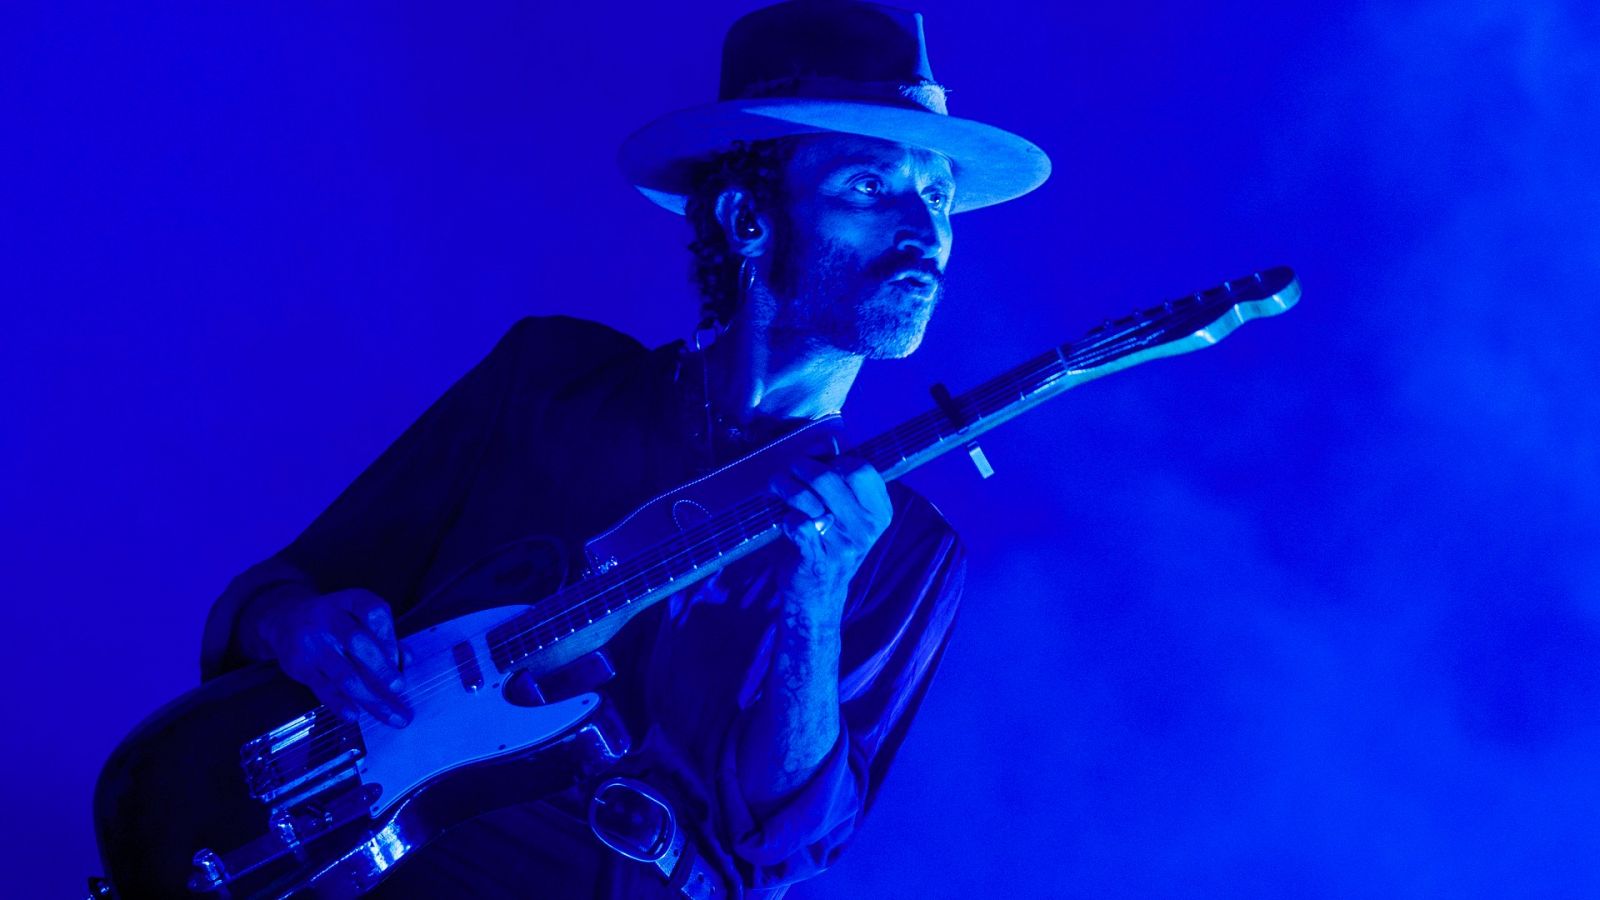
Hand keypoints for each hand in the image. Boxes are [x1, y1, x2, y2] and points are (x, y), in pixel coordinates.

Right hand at [254, 587, 413, 727]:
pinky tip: (354, 715)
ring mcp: (312, 644)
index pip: (374, 612)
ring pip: (343, 673)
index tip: (402, 661)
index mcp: (350, 601)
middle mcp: (329, 619)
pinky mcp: (300, 666)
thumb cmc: (336, 621)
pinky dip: (339, 703)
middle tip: (399, 688)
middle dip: (381, 668)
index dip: (390, 637)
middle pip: (357, 641)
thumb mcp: (359, 615)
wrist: (285, 619)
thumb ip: (385, 635)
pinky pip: (322, 687)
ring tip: (390, 714)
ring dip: (369, 696)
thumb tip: (407, 661)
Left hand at [768, 455, 893, 614]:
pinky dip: (785, 518)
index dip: (832, 459)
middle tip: (788, 472)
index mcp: (879, 511)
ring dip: (785, 487)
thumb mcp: (845, 510)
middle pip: (829, 477)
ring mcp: (843, 545)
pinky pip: (796, 525)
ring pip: (808, 498)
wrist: (819, 593)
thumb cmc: (829, 541)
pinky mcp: (817, 559)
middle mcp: (866, 528)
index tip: (818, 464)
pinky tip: (786, 522)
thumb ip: (838, 476)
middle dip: (800, 467)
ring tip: (777, 488)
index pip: (860, 468)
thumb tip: (824, 441)